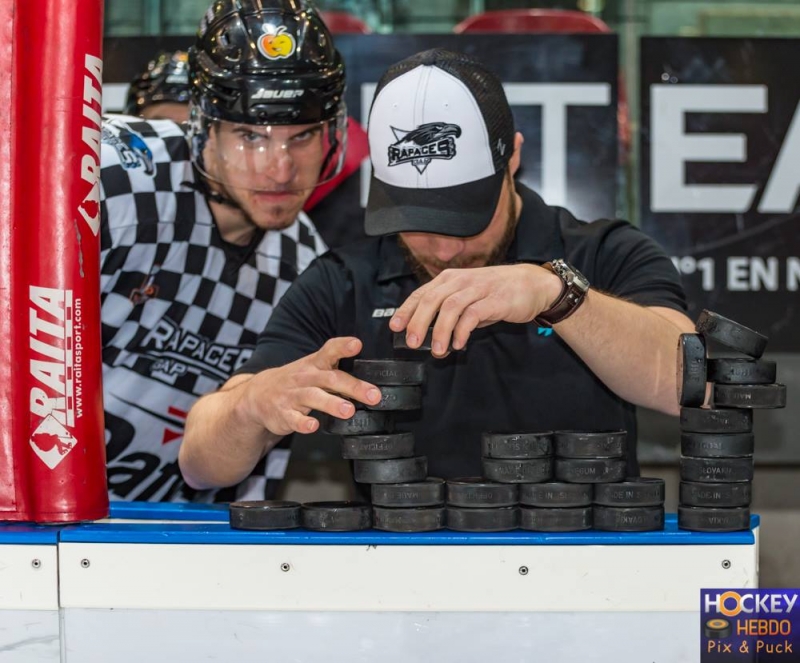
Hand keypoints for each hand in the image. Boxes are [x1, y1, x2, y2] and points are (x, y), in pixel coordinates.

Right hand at [239, 337, 381, 435]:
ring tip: (349, 411)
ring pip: (313, 398)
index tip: (357, 344)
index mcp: (314, 364)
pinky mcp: (284, 414)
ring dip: (332, 404)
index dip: (343, 347)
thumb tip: (371, 376)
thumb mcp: (313, 368)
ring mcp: (293, 396)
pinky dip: (303, 423)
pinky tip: (313, 425)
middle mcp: (305, 377)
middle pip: (330, 379)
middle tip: (373, 395)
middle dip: (353, 387)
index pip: (329, 351)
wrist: (257, 395)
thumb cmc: (295, 381)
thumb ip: (338, 370)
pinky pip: (294, 419)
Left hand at [389, 264, 562, 355]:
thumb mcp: (467, 298)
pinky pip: (474, 314)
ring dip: (441, 330)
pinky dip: (463, 330)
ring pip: (451, 306)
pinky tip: (459, 344)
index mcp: (450, 279)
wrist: (533, 285)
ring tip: (437, 351)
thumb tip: (427, 333)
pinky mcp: (496, 300)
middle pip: (433, 300)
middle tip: (412, 343)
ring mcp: (479, 288)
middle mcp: (461, 281)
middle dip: (419, 322)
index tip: (395, 327)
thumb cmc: (496, 293)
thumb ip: (448, 312)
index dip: (406, 310)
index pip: (422, 293)